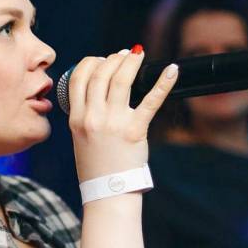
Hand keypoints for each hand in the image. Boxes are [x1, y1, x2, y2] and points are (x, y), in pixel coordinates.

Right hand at [66, 48, 177, 181]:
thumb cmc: (95, 166)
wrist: (107, 191)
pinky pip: (150, 101)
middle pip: (100, 74)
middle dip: (113, 59)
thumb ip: (85, 113)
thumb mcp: (79, 137)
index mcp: (76, 118)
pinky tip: (171, 70)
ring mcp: (113, 123)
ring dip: (130, 63)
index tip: (101, 58)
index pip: (79, 78)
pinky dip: (163, 83)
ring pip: (120, 80)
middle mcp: (92, 117)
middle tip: (124, 55)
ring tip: (137, 55)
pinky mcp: (134, 131)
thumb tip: (99, 89)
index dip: (91, 62)